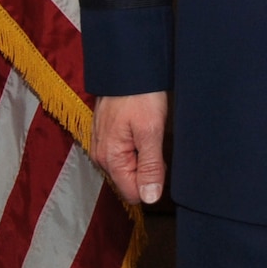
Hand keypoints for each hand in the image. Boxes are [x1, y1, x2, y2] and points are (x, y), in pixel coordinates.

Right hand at [92, 91, 168, 205]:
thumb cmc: (140, 96)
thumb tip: (150, 198)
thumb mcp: (151, 131)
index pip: (132, 194)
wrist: (128, 68)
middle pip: (130, 181)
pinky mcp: (108, 136)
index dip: (153, 185)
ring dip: (145, 158)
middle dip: (149, 171)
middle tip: (160, 145)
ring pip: (129, 167)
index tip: (164, 164)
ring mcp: (103, 145)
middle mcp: (102, 156)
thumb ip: (151, 166)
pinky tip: (146, 132)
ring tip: (154, 136)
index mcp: (110, 159)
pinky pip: (125, 153)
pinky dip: (139, 147)